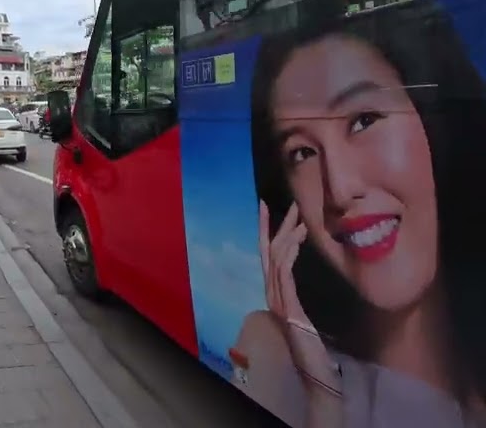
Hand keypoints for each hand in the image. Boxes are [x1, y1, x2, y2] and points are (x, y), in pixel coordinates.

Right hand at [259, 201, 340, 396]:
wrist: (311, 371)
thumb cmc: (310, 347)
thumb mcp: (302, 317)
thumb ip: (294, 300)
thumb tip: (294, 283)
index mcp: (273, 293)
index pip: (266, 255)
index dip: (265, 230)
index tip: (265, 207)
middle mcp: (270, 293)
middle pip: (269, 252)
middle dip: (277, 226)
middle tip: (290, 205)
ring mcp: (277, 299)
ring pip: (276, 258)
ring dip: (287, 236)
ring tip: (301, 221)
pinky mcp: (288, 306)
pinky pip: (284, 273)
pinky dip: (289, 254)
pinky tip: (299, 242)